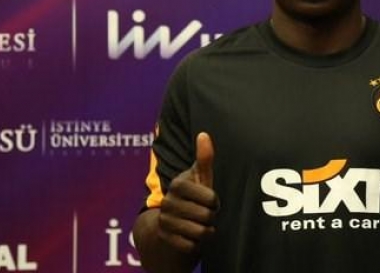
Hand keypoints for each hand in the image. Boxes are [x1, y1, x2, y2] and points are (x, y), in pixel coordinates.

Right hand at [157, 132, 218, 252]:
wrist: (171, 219)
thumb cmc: (193, 194)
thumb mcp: (200, 176)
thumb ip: (204, 158)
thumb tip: (204, 134)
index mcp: (177, 184)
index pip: (210, 198)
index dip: (215, 201)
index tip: (211, 199)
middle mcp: (167, 202)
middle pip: (206, 216)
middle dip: (211, 217)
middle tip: (207, 213)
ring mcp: (164, 221)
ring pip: (199, 232)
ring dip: (206, 231)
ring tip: (203, 224)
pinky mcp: (165, 238)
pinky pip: (191, 246)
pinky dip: (197, 243)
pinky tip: (194, 235)